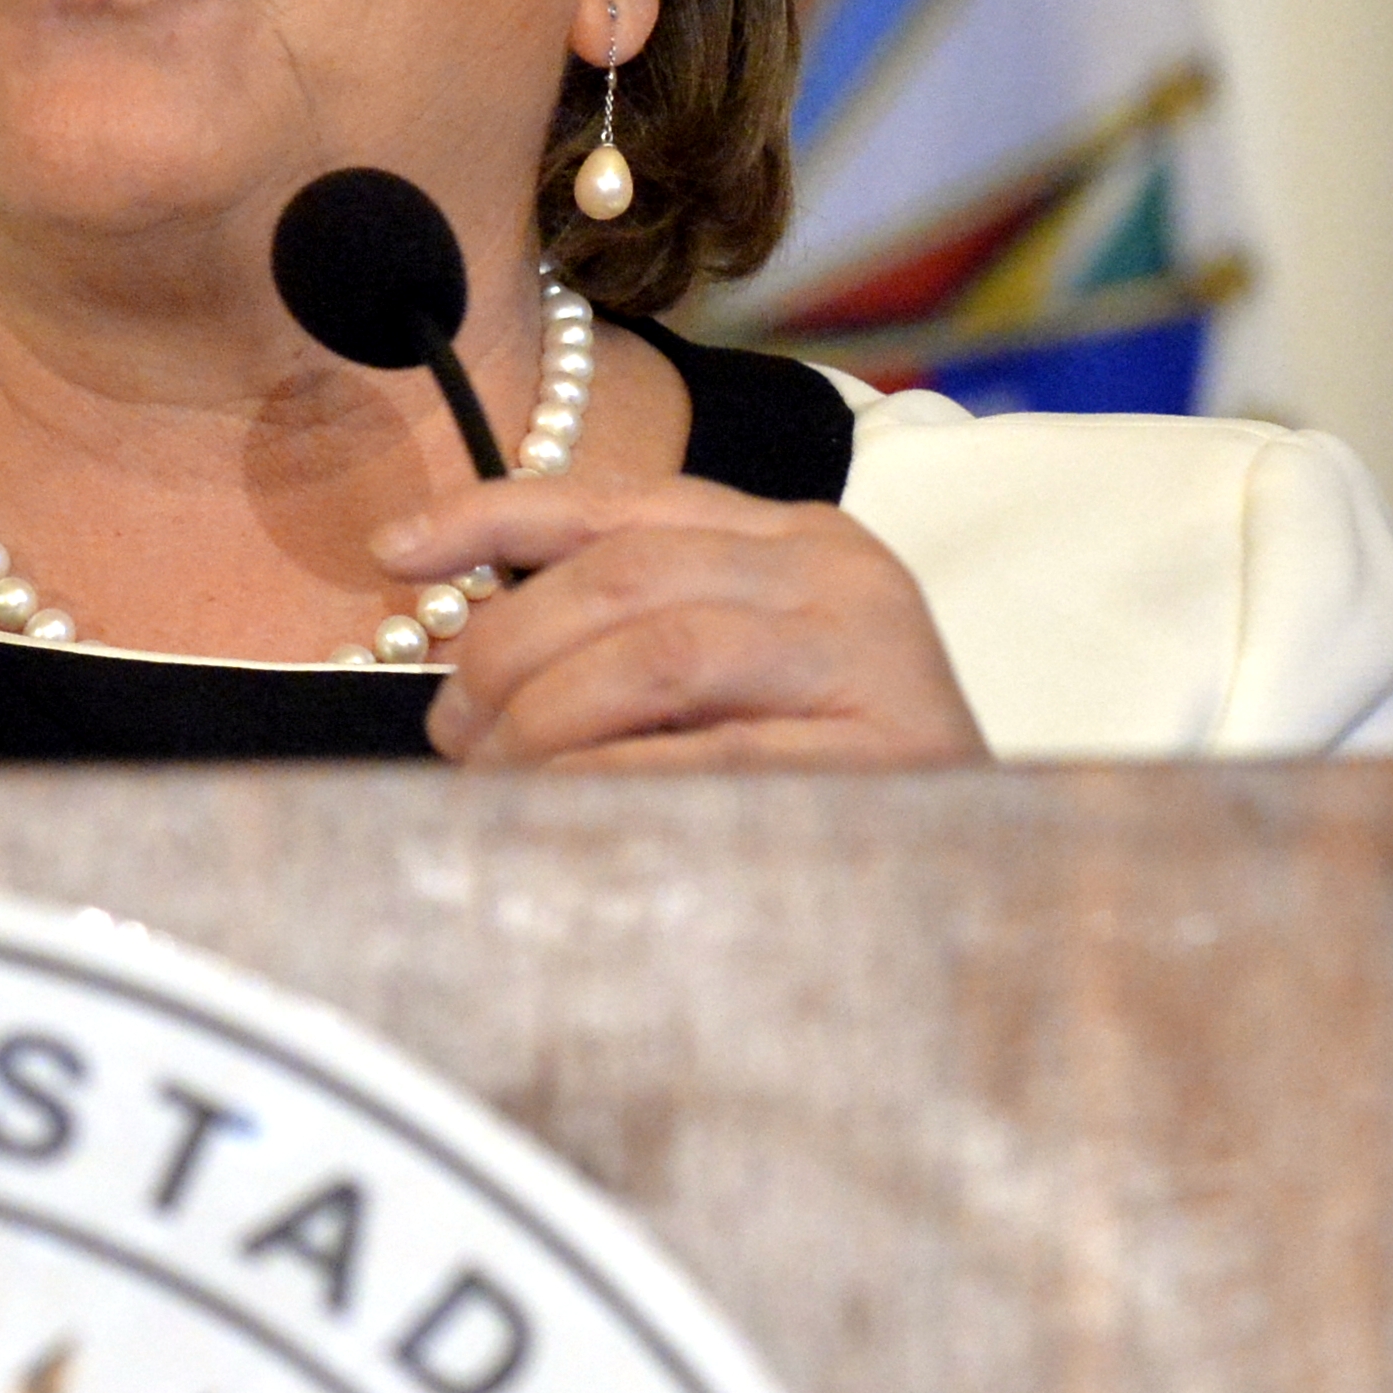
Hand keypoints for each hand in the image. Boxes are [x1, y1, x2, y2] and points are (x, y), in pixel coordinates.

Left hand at [370, 476, 987, 771]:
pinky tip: (556, 813)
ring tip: (492, 778)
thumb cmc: (833, 787)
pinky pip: (705, 754)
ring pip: (650, 653)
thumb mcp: (733, 681)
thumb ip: (628, 636)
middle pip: (616, 578)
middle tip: (449, 730)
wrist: (1000, 889)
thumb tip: (455, 643)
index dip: (490, 517)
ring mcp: (872, 654)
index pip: (615, 503)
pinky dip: (608, 781)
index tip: (391, 555)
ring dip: (542, 721)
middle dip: (502, 650)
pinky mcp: (890, 749)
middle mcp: (840, 572)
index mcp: (796, 536)